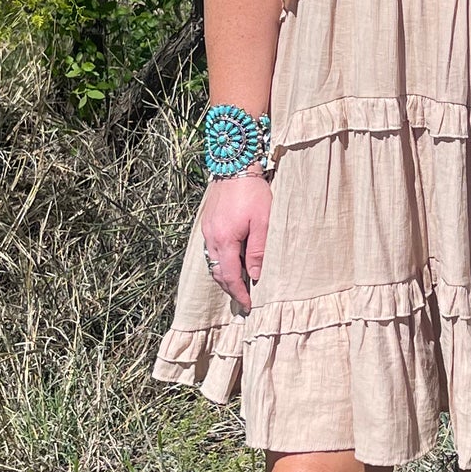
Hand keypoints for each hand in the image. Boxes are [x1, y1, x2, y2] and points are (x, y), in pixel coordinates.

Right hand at [201, 169, 271, 312]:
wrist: (235, 166)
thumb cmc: (253, 192)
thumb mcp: (264, 222)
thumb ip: (258, 250)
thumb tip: (256, 275)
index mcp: (225, 240)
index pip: (231, 276)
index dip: (239, 293)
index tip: (248, 305)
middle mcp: (211, 238)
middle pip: (218, 273)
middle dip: (230, 289)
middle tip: (244, 299)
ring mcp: (207, 230)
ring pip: (213, 262)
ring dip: (225, 276)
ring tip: (240, 284)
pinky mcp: (208, 223)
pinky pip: (212, 251)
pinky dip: (221, 262)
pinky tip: (233, 262)